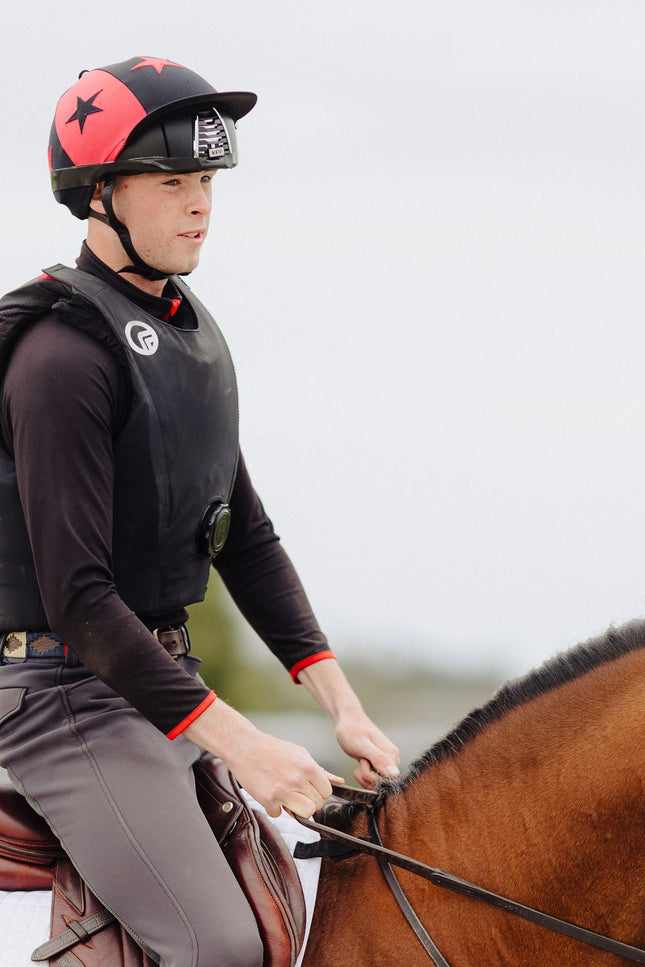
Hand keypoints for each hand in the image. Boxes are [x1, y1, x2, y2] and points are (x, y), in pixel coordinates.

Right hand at [183, 698, 340, 817]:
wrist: (244, 747)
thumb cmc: (272, 749)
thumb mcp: (300, 754)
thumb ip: (319, 770)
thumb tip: (338, 781)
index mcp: (308, 767)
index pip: (327, 792)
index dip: (319, 791)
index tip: (310, 788)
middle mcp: (297, 780)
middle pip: (317, 804)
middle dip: (309, 800)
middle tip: (297, 792)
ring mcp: (283, 791)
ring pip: (305, 814)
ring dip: (296, 809)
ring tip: (288, 797)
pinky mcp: (268, 800)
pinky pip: (279, 814)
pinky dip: (274, 807)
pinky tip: (270, 794)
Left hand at [335, 711, 399, 788]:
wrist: (347, 720)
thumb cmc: (352, 730)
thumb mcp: (362, 745)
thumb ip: (379, 759)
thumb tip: (395, 774)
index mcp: (392, 754)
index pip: (388, 780)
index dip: (372, 777)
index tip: (363, 763)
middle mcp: (393, 759)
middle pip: (382, 783)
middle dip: (366, 777)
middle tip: (360, 760)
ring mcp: (386, 762)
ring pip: (376, 782)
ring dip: (364, 776)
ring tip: (360, 760)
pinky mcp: (380, 764)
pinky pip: (373, 779)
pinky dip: (364, 775)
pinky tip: (360, 764)